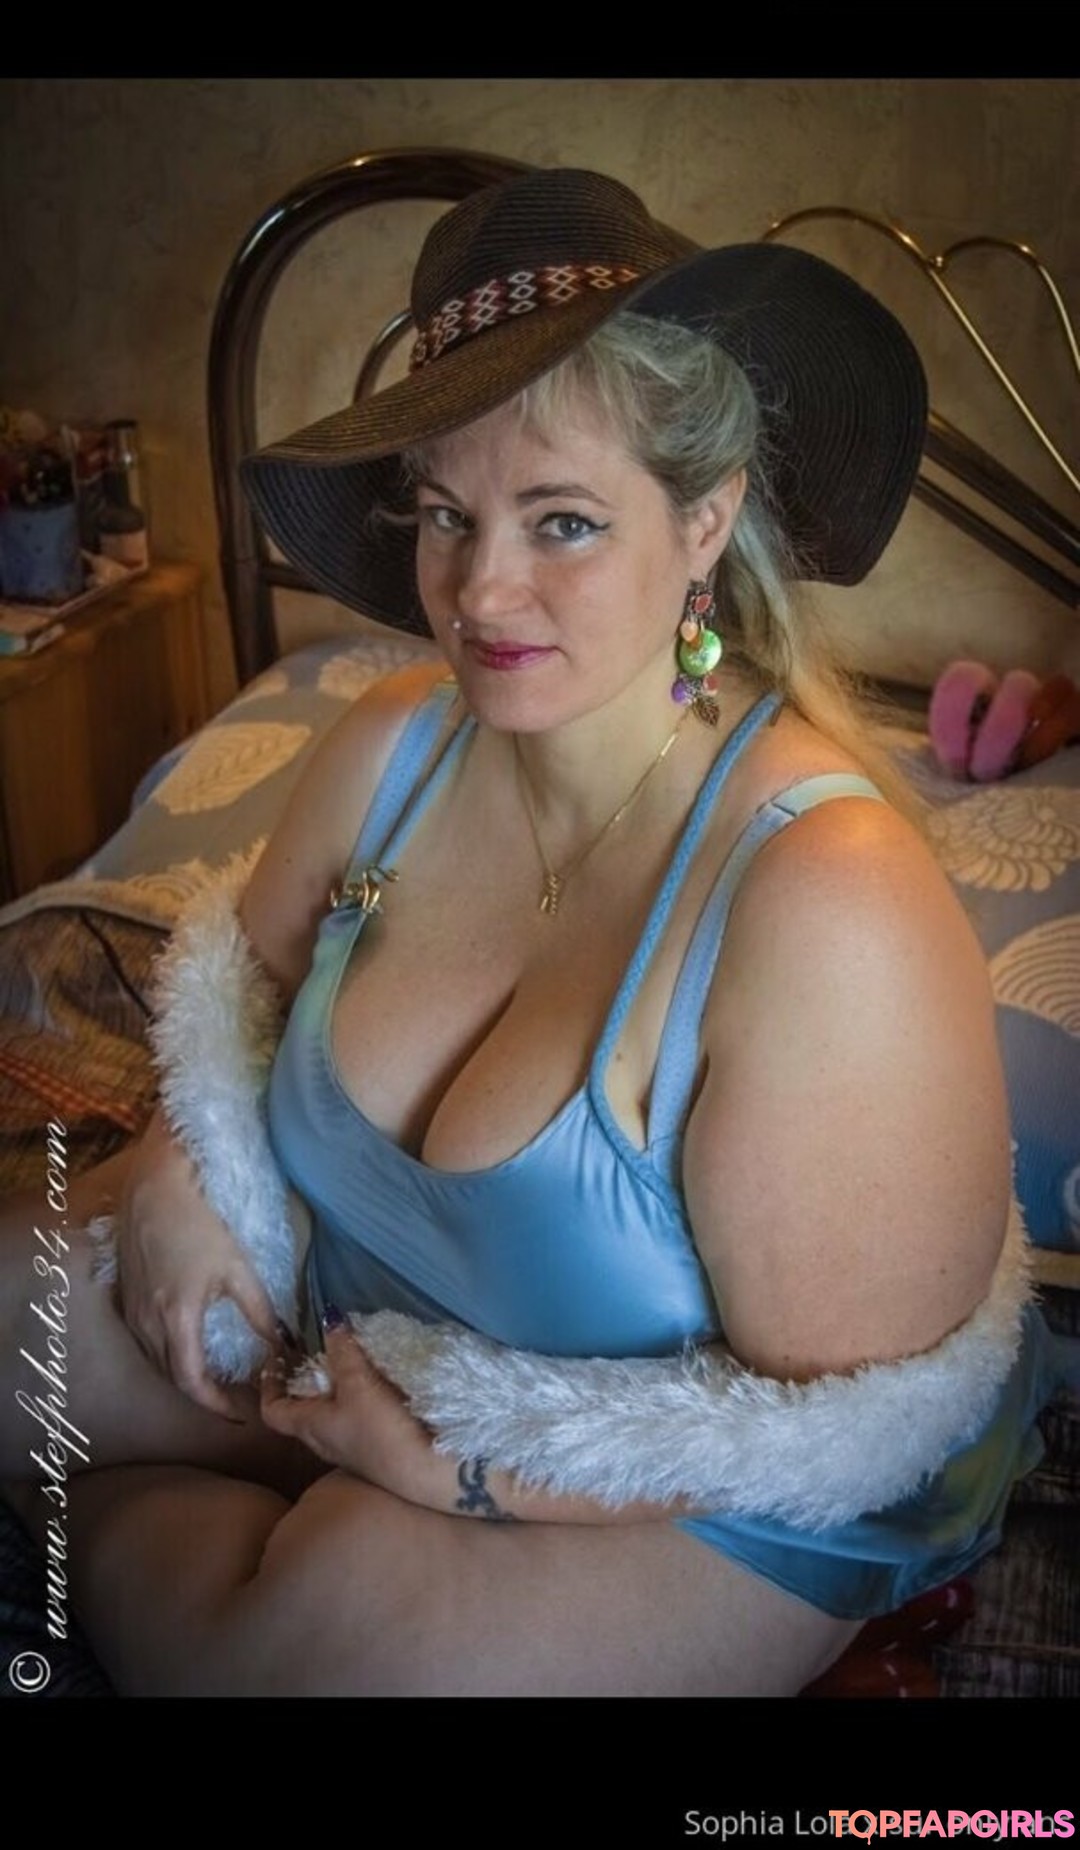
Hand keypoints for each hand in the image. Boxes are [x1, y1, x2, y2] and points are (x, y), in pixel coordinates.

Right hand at [115, 1110, 277, 1419]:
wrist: (156, 1187)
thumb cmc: (200, 1223)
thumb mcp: (237, 1268)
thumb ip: (259, 1312)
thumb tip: (283, 1343)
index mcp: (176, 1320)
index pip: (193, 1383)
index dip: (216, 1405)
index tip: (241, 1413)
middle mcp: (146, 1324)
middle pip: (173, 1377)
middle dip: (203, 1393)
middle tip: (234, 1395)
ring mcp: (131, 1312)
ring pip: (156, 1361)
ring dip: (184, 1375)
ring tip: (215, 1377)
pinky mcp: (124, 1299)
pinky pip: (144, 1342)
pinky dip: (167, 1354)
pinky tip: (187, 1346)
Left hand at [260, 1316, 440, 1502]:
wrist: (424, 1471)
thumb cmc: (380, 1428)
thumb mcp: (358, 1383)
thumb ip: (343, 1351)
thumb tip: (329, 1320)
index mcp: (308, 1427)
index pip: (272, 1410)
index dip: (269, 1383)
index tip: (275, 1356)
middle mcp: (322, 1441)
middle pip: (301, 1410)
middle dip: (304, 1380)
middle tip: (314, 1351)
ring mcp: (348, 1448)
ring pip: (329, 1414)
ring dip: (333, 1388)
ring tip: (346, 1360)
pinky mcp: (372, 1448)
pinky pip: (353, 1418)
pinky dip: (355, 1397)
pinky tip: (375, 1383)